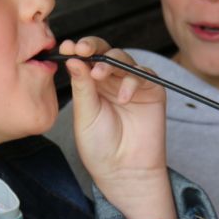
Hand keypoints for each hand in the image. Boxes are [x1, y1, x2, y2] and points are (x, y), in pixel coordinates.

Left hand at [60, 37, 174, 218]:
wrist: (124, 171)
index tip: (66, 48)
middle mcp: (111, 81)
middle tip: (82, 49)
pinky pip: (144, 75)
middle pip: (105, 52)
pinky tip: (123, 97)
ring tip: (99, 75)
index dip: (76, 50)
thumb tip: (73, 58)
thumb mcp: (85, 115)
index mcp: (91, 85)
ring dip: (111, 62)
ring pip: (124, 59)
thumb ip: (81, 86)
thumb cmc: (100, 147)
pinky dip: (132, 81)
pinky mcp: (152, 92)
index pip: (85, 59)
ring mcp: (132, 84)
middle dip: (93, 47)